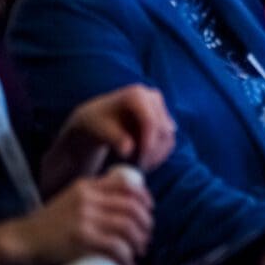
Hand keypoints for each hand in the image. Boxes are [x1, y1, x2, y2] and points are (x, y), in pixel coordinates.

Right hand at [4, 170, 153, 264]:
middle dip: (145, 224)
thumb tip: (122, 205)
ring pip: (127, 227)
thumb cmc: (47, 223)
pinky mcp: (82, 238)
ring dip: (139, 242)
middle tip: (146, 235)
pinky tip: (128, 263)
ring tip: (139, 250)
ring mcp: (85, 218)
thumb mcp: (71, 198)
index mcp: (87, 185)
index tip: (149, 210)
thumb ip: (93, 196)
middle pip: (131, 207)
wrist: (21, 239)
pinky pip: (115, 246)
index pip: (126, 184)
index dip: (144, 198)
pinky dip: (126, 257)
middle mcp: (88, 198)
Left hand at [43, 85, 175, 192]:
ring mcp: (161, 108)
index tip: (140, 164)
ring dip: (155, 156)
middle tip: (137, 170)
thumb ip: (115, 138)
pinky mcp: (165, 120)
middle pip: (162, 130)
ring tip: (136, 166)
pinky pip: (168, 142)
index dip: (148, 144)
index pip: (150, 122)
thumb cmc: (97, 123)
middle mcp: (153, 97)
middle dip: (152, 153)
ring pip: (168, 138)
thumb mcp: (101, 130)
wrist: (99, 119)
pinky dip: (158, 155)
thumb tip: (128, 149)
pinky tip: (142, 162)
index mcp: (136, 94)